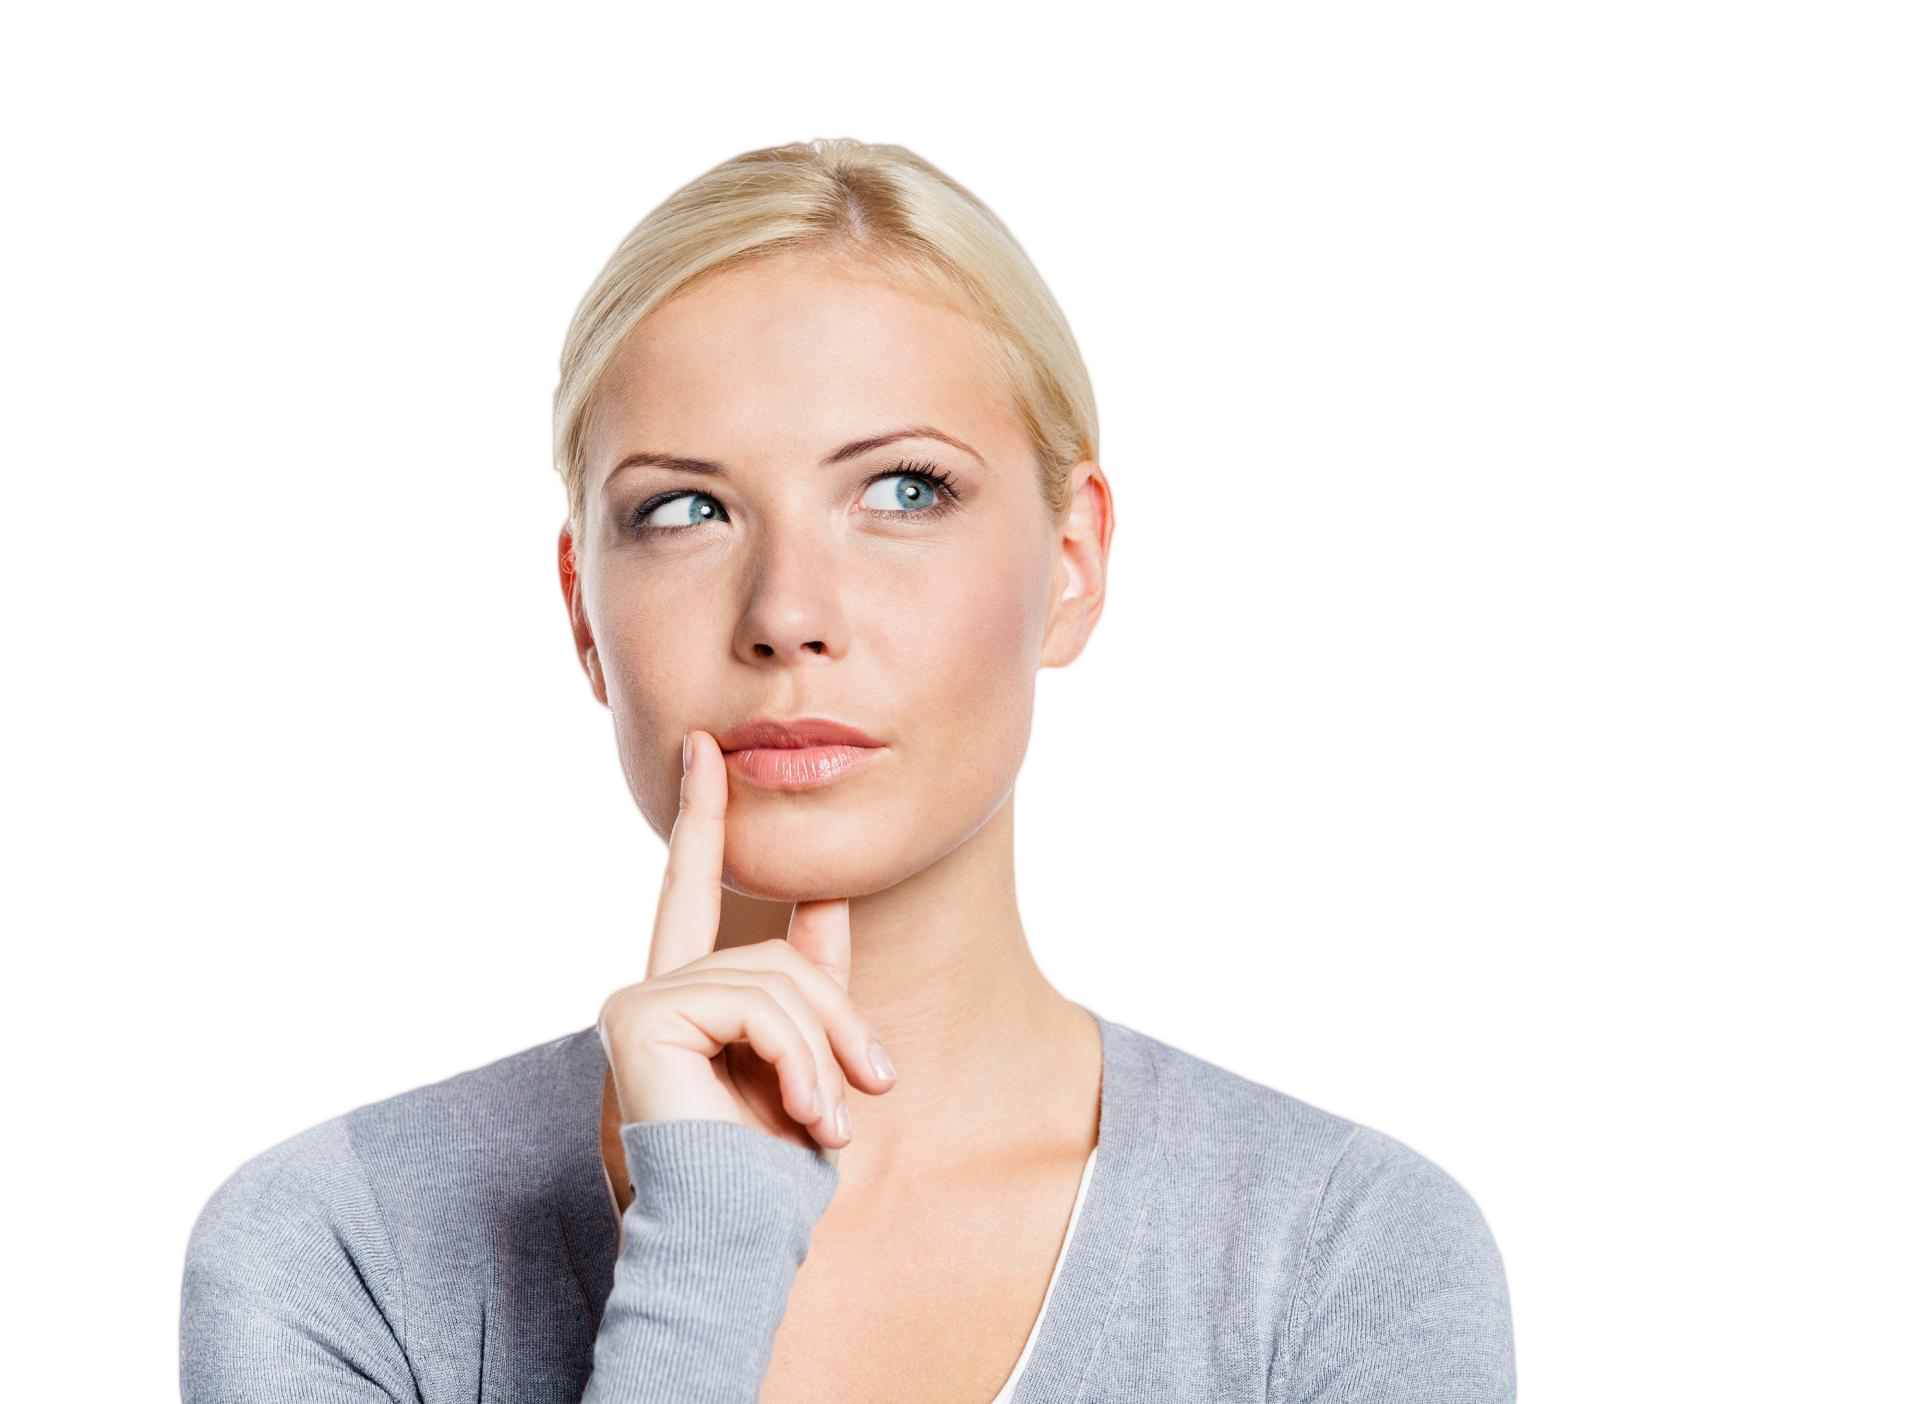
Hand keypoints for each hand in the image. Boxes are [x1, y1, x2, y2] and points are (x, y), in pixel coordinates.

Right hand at [593, 729, 897, 1168]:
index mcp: (682, 993)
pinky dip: (799, 1060)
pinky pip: (756, 1004)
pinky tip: (805, 1114)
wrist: (732, 1234)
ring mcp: (638, 997)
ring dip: (825, 1054)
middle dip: (838, 1017)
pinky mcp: (641, 1014)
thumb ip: (810, 982)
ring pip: (775, 979)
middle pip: (775, 954)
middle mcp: (647, 987)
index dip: (702, 815)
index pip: (695, 888)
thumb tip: (831, 893)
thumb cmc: (763, 1167)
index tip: (706, 749)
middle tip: (877, 1084)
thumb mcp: (805, 1059)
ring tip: (833, 1120)